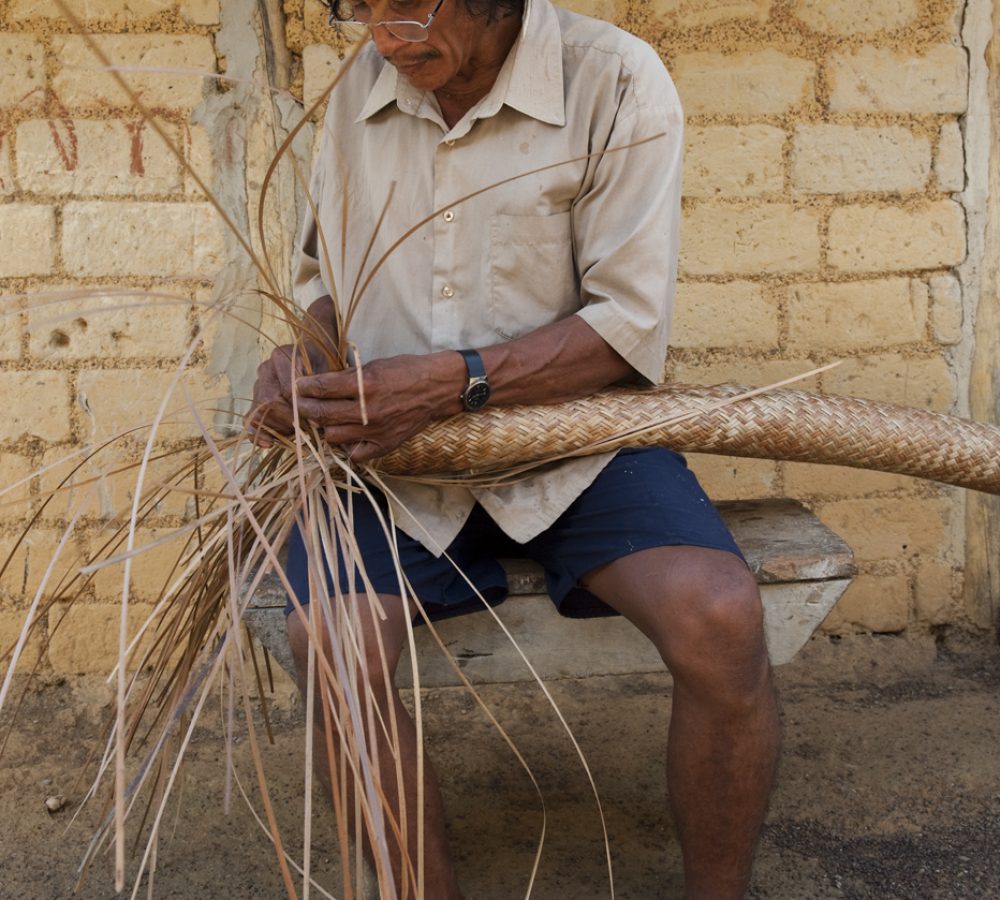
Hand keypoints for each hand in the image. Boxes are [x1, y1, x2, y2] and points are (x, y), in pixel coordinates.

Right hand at [245, 341, 331, 445]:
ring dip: (277, 427)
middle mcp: (266, 369)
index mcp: (282, 357)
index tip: (315, 420)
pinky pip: (250, 418)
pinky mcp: (256, 398)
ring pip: (259, 411)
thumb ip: (322, 388)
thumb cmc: (326, 365)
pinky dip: (258, 432)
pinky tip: (268, 442)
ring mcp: (259, 383)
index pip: (287, 390)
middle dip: (288, 420)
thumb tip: (314, 418)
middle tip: (306, 429)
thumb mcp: (329, 370)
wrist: (316, 357)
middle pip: (269, 402)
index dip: (300, 409)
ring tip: (295, 432)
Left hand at [294, 352, 462, 462]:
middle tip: (300, 404)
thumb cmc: (406, 371)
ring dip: (325, 428)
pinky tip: (348, 436)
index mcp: (366, 384)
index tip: (297, 386)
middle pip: (322, 414)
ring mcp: (376, 431)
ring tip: (326, 420)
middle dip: (305, 408)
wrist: (437, 388)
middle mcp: (368, 410)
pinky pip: (355, 455)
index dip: (304, 387)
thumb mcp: (375, 365)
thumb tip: (320, 384)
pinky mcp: (385, 445)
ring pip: (332, 437)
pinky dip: (348, 447)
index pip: (323, 388)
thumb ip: (348, 377)